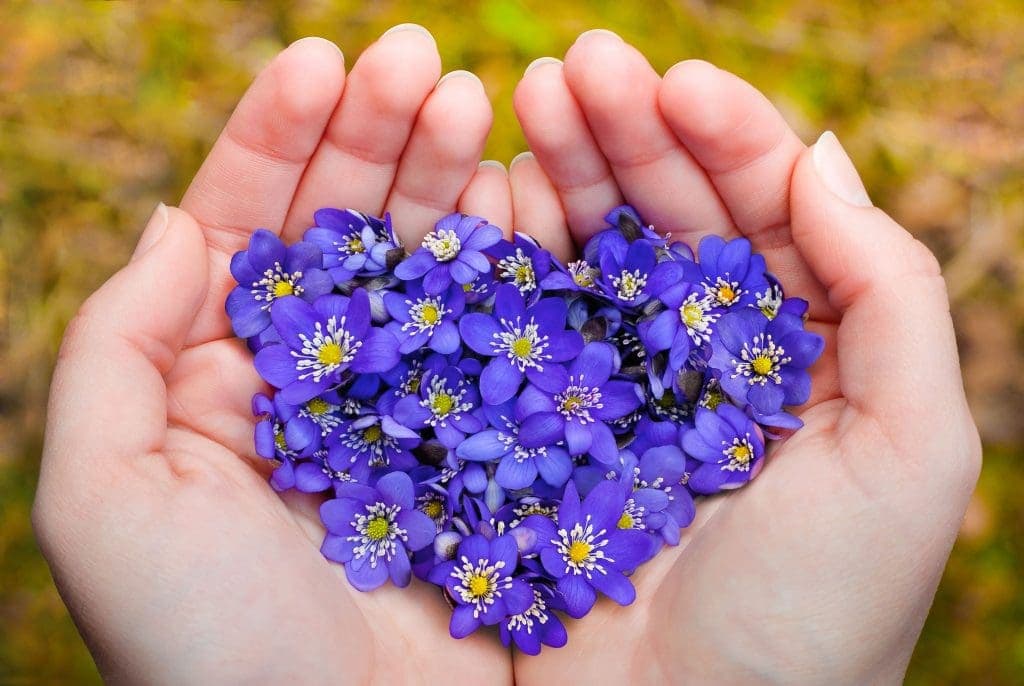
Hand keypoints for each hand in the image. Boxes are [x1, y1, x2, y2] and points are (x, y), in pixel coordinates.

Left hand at [33, 27, 513, 683]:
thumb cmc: (205, 649)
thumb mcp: (106, 498)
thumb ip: (117, 349)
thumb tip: (179, 222)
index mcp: (222, 379)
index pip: (246, 227)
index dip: (278, 138)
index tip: (324, 59)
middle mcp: (320, 382)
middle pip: (345, 227)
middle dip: (376, 136)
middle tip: (425, 60)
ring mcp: (414, 408)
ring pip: (429, 266)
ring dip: (449, 179)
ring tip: (478, 107)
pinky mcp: (490, 445)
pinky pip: (501, 335)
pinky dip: (513, 264)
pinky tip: (525, 200)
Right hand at [508, 31, 979, 682]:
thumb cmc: (816, 618)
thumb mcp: (908, 455)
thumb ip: (889, 297)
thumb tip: (821, 153)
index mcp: (794, 354)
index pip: (764, 214)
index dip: (724, 138)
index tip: (674, 80)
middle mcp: (700, 360)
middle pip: (666, 218)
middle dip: (626, 134)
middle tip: (572, 67)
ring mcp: (610, 390)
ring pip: (587, 255)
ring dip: (560, 173)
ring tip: (520, 104)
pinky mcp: (535, 430)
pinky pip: (520, 324)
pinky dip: (503, 258)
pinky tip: (488, 200)